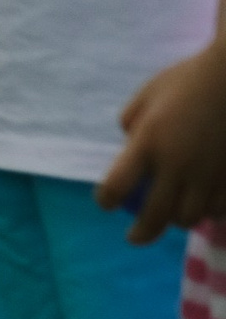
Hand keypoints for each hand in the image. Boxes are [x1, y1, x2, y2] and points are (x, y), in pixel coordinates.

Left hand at [99, 39, 225, 241]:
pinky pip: (219, 210)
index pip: (117, 185)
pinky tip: (203, 206)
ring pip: (190, 218)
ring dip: (176, 220)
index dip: (106, 199)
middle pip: (155, 217)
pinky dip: (208, 213)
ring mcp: (209, 175)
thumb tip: (130, 149)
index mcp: (148, 142)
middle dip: (141, 233)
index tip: (105, 203)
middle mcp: (177, 165)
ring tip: (170, 215)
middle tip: (133, 237)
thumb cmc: (185, 81)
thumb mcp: (146, 97)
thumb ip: (132, 125)